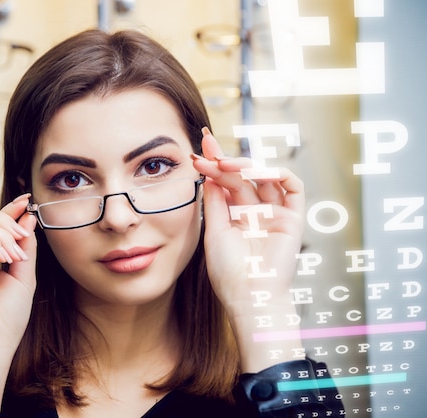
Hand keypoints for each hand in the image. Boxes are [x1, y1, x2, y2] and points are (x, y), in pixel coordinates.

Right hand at [0, 193, 36, 411]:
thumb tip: (27, 217)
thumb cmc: (7, 318)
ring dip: (1, 232)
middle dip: (7, 221)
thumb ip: (26, 246)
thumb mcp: (25, 275)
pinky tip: (4, 258)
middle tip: (23, 241)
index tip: (28, 201)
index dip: (10, 209)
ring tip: (14, 255)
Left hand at [192, 128, 304, 370]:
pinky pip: (293, 188)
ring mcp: (274, 213)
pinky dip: (279, 174)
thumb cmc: (229, 271)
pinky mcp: (293, 218)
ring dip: (244, 166)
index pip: (225, 183)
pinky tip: (257, 172)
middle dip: (223, 161)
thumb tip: (209, 174)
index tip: (198, 150)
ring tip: (224, 164)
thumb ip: (215, 202)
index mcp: (234, 215)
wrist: (250, 295)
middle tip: (206, 153)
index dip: (214, 164)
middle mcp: (255, 211)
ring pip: (263, 178)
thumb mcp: (214, 231)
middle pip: (241, 177)